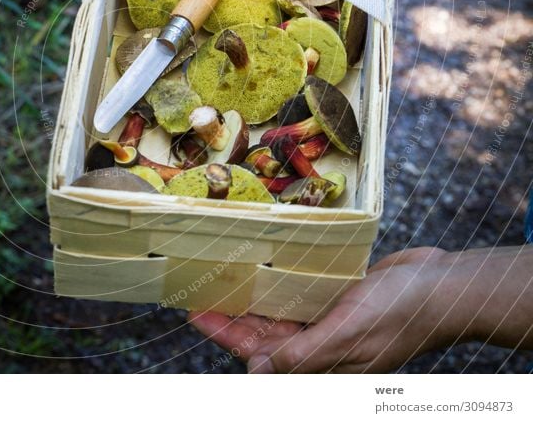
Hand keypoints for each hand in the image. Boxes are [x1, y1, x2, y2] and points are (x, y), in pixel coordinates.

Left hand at [189, 247, 457, 372]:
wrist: (445, 287)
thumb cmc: (402, 313)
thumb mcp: (348, 334)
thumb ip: (303, 354)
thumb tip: (257, 371)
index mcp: (321, 364)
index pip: (259, 353)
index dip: (225, 334)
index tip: (196, 313)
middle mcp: (320, 345)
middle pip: (262, 334)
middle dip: (230, 317)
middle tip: (198, 291)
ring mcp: (328, 321)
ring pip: (277, 315)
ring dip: (250, 300)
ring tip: (221, 278)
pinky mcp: (336, 300)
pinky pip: (298, 295)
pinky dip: (277, 285)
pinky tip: (259, 269)